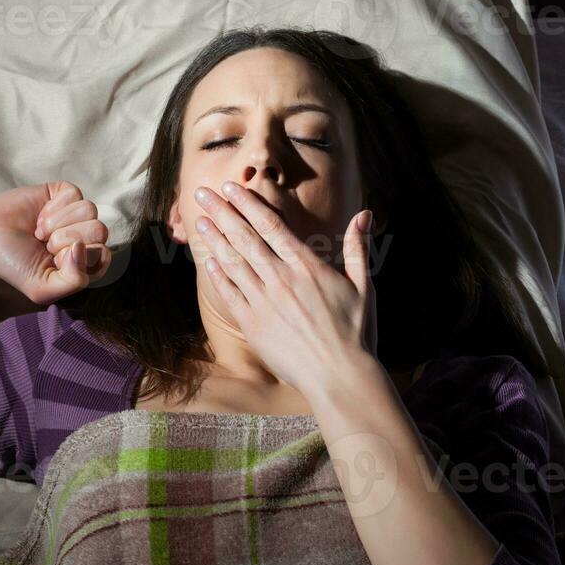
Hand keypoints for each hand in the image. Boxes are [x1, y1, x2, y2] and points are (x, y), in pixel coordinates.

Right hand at [0, 181, 112, 305]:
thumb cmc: (16, 266)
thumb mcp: (43, 288)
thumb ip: (74, 280)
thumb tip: (82, 247)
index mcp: (86, 262)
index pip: (103, 255)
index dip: (78, 258)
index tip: (54, 261)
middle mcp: (85, 237)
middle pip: (99, 230)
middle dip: (66, 239)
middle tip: (44, 245)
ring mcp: (75, 215)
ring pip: (89, 210)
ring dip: (57, 223)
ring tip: (40, 232)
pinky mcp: (63, 195)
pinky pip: (74, 194)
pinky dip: (53, 207)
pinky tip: (39, 217)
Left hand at [193, 180, 377, 394]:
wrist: (341, 377)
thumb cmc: (357, 333)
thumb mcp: (365, 286)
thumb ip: (358, 248)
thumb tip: (364, 214)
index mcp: (308, 266)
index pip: (271, 226)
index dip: (247, 204)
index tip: (230, 187)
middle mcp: (282, 280)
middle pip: (245, 238)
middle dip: (222, 213)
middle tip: (201, 194)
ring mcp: (265, 303)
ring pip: (234, 263)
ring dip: (215, 240)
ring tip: (200, 221)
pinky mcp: (254, 326)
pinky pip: (231, 295)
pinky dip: (218, 276)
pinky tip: (209, 262)